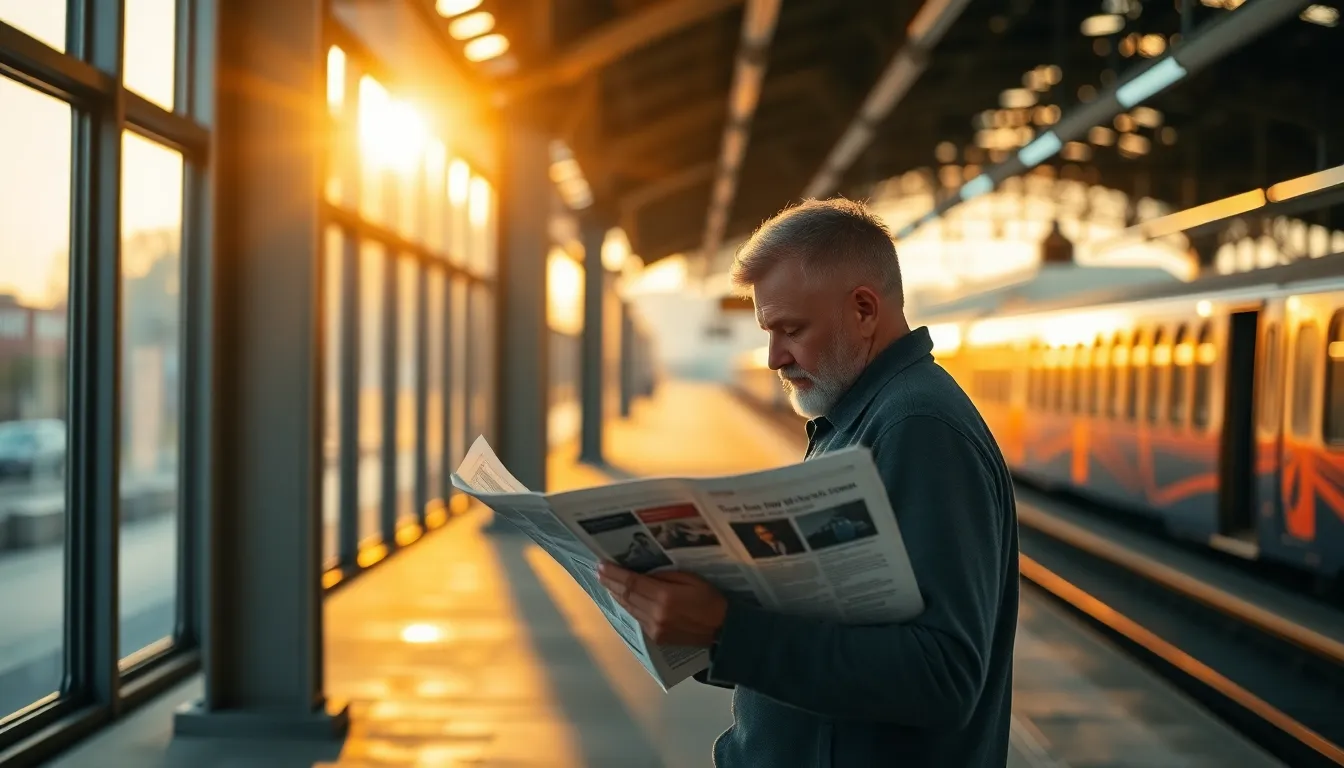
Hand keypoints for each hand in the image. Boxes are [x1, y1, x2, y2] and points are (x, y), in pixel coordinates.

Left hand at [597, 562, 727, 646]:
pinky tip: (623, 598)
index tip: (601, 565)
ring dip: (616, 595)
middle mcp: (656, 615)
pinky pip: (637, 619)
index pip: (632, 583)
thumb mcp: (691, 579)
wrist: (723, 630)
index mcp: (665, 597)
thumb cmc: (710, 599)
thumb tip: (643, 573)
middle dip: (611, 583)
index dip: (615, 574)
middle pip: (626, 596)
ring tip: (606, 583)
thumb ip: (666, 576)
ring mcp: (655, 629)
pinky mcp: (657, 638)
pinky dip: (628, 606)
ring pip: (629, 608)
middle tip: (599, 571)